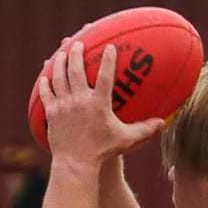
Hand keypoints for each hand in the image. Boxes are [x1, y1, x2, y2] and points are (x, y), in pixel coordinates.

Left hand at [37, 42, 166, 164]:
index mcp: (99, 104)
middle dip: (76, 53)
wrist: (76, 165)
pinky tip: (44, 76)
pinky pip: (46, 93)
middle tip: (77, 42)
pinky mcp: (51, 113)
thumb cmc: (102, 153)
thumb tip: (163, 123)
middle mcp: (80, 101)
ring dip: (59, 62)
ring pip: (59, 77)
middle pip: (76, 70)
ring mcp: (63, 106)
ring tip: (61, 53)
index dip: (108, 60)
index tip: (110, 47)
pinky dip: (45, 83)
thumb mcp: (126, 140)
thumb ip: (144, 129)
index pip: (105, 76)